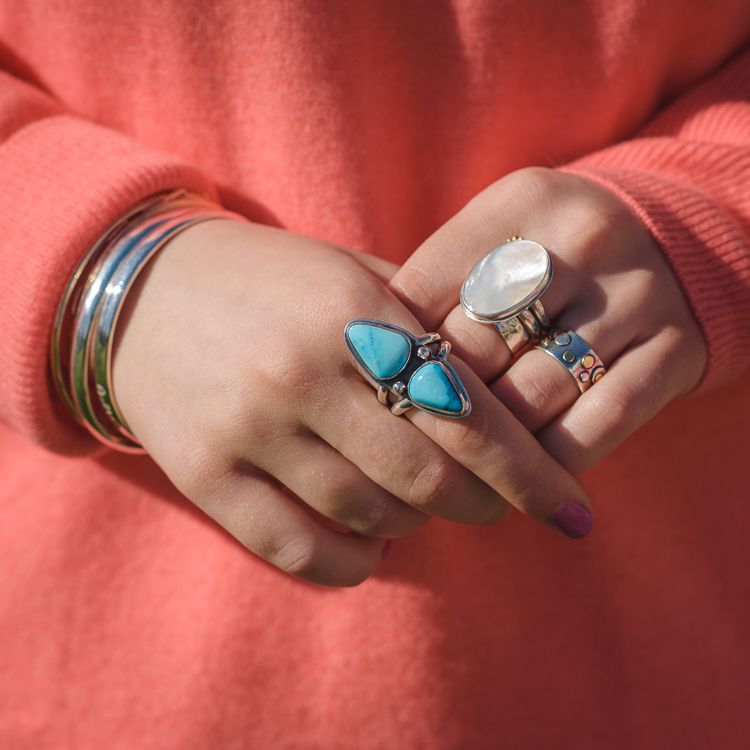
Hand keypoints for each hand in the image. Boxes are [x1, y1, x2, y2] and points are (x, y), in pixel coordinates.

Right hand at [111, 218, 591, 586]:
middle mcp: (302, 371)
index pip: (466, 411)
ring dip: (416, 523)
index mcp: (350, 311)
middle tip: (499, 506)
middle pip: (428, 476)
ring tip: (422, 505)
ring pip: (371, 515)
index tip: (571, 510)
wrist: (143, 292)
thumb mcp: (347, 274)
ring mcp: (249, 428)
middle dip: (483, 504)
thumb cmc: (267, 282)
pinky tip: (370, 543)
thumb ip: (421, 321)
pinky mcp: (205, 475)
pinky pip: (300, 549)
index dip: (528, 472)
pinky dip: (353, 561)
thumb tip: (500, 385)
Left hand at [390, 167, 706, 481]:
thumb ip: (440, 282)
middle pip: (473, 349)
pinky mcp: (674, 349)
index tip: (371, 395)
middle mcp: (582, 238)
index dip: (390, 355)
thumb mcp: (499, 237)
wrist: (674, 243)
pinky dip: (550, 461)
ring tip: (456, 469)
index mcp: (520, 202)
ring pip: (530, 397)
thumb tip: (371, 362)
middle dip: (433, 405)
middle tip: (404, 442)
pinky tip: (524, 474)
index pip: (424, 293)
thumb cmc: (552, 254)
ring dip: (488, 444)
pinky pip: (595, 424)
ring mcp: (635, 294)